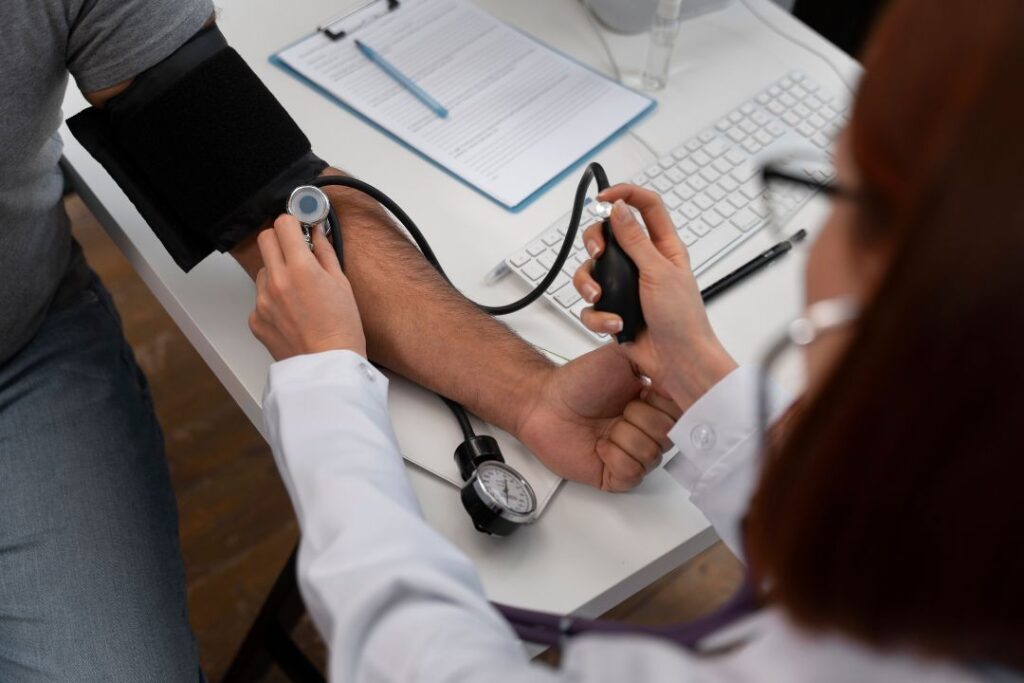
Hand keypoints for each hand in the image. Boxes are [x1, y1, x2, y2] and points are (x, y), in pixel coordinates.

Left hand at [249, 215, 366, 360]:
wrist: (329, 367)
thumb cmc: (342, 331)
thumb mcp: (342, 284)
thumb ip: (325, 253)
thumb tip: (316, 233)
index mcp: (300, 269)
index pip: (283, 224)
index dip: (293, 222)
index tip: (300, 228)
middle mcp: (276, 281)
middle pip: (265, 239)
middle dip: (280, 240)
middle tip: (297, 252)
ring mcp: (262, 301)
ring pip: (262, 270)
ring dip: (277, 272)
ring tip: (299, 293)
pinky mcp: (256, 319)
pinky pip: (260, 298)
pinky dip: (273, 299)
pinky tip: (292, 313)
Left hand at [516, 344, 682, 491]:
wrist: (544, 403)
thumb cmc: (577, 382)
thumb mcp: (621, 357)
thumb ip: (654, 359)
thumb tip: (682, 363)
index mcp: (654, 404)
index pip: (683, 412)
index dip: (663, 404)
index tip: (645, 392)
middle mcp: (646, 430)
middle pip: (670, 436)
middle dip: (640, 418)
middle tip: (620, 409)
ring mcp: (633, 454)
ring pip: (652, 455)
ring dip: (624, 436)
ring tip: (607, 427)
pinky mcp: (616, 475)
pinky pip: (632, 473)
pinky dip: (615, 457)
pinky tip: (601, 446)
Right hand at [573, 186, 736, 410]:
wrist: (677, 363)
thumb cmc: (683, 320)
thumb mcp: (659, 272)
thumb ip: (635, 240)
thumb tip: (619, 209)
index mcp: (663, 247)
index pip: (645, 207)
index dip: (624, 195)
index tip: (603, 198)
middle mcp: (642, 263)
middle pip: (608, 235)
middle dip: (595, 242)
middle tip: (597, 253)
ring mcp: (625, 287)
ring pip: (592, 271)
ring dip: (589, 284)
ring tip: (599, 296)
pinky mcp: (613, 310)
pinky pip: (591, 306)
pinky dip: (599, 316)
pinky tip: (615, 324)